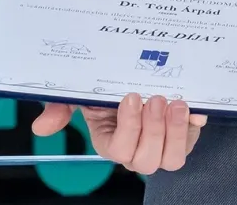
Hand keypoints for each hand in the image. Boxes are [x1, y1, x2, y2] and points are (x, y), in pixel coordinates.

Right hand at [31, 94, 207, 173]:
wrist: (143, 75)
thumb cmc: (110, 86)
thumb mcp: (84, 90)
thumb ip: (62, 106)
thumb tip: (41, 127)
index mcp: (111, 142)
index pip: (118, 149)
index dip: (128, 128)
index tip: (130, 97)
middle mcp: (137, 150)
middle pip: (146, 161)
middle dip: (152, 130)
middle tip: (155, 99)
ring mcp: (163, 145)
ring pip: (172, 159)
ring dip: (175, 132)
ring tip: (176, 103)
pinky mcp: (185, 135)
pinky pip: (192, 141)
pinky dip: (195, 125)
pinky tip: (195, 108)